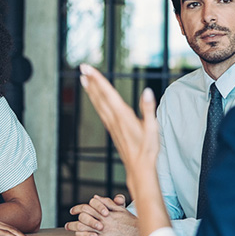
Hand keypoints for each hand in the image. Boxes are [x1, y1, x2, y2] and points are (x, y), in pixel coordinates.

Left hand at [65, 195, 139, 235]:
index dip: (78, 209)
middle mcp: (103, 225)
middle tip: (68, 225)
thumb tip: (95, 198)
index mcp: (105, 215)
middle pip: (82, 222)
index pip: (87, 209)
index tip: (73, 211)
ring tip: (72, 233)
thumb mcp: (120, 209)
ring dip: (76, 233)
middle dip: (73, 223)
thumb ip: (107, 202)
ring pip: (84, 234)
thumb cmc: (130, 223)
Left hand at [79, 64, 159, 197]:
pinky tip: (94, 98)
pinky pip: (100, 111)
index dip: (97, 79)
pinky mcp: (111, 129)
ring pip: (98, 103)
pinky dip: (95, 101)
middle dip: (91, 81)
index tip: (88, 68)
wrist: (139, 168)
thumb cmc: (148, 149)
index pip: (108, 92)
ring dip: (90, 90)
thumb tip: (147, 91)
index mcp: (123, 115)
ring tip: (83, 79)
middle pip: (100, 96)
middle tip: (82, 67)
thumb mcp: (153, 128)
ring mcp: (111, 124)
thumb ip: (149, 108)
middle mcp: (114, 118)